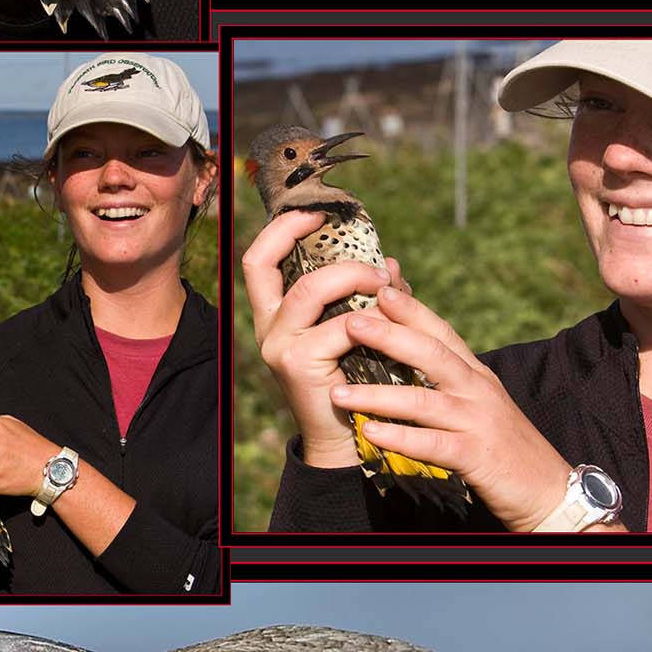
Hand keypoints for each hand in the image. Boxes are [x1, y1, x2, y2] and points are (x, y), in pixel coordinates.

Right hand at [241, 209, 405, 466]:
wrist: (348, 438)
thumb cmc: (357, 378)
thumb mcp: (359, 329)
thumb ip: (369, 296)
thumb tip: (391, 263)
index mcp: (276, 313)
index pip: (258, 258)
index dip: (282, 228)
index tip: (317, 212)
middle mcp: (268, 326)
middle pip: (265, 262)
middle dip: (310, 241)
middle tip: (365, 255)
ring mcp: (278, 345)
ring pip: (310, 290)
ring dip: (353, 277)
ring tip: (384, 283)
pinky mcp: (298, 364)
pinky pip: (339, 328)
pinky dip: (371, 321)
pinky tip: (393, 323)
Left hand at [327, 284, 573, 531]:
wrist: (550, 490)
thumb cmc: (506, 446)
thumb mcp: (481, 403)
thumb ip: (451, 378)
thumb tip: (416, 355)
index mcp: (477, 375)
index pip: (443, 333)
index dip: (412, 310)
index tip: (381, 288)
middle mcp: (479, 390)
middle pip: (432, 354)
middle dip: (390, 336)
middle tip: (351, 322)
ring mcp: (478, 422)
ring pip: (423, 401)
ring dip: (378, 395)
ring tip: (338, 392)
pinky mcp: (477, 456)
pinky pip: (433, 445)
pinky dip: (400, 439)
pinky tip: (371, 434)